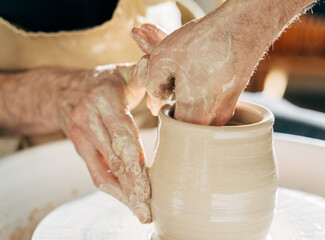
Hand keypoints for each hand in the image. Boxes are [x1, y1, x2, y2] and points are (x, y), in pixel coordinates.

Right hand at [56, 28, 164, 222]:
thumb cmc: (104, 82)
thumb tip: (163, 81)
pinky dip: (113, 189)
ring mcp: (81, 136)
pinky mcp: (79, 149)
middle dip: (133, 184)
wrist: (64, 91)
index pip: (121, 133)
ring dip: (124, 193)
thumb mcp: (124, 73)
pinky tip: (128, 201)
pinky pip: (95, 173)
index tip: (147, 183)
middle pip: (114, 157)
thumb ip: (143, 76)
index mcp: (104, 99)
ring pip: (105, 170)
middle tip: (148, 207)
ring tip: (142, 212)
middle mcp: (89, 119)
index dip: (134, 160)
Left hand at [133, 0, 315, 125]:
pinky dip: (200, 87)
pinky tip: (200, 67)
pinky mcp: (233, 100)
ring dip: (187, 92)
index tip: (163, 93)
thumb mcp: (162, 59)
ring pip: (197, 108)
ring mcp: (226, 111)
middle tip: (173, 77)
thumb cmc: (203, 42)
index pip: (170, 127)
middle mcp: (213, 121)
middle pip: (184, 117)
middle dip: (173, 99)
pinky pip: (209, 100)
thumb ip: (152, 87)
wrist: (244, 27)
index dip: (162, 110)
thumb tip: (154, 104)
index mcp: (194, 117)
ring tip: (186, 68)